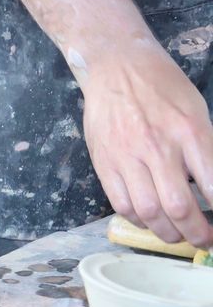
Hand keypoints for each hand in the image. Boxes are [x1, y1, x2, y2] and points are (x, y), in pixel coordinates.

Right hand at [80, 42, 212, 247]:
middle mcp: (159, 147)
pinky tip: (148, 218)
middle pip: (180, 209)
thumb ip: (205, 151)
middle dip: (198, 235)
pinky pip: (121, 203)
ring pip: (149, 212)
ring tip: (177, 235)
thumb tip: (211, 189)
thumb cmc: (163, 86)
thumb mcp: (197, 112)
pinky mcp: (104, 161)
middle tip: (204, 240)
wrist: (116, 66)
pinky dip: (138, 219)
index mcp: (190, 133)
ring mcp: (127, 156)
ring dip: (167, 233)